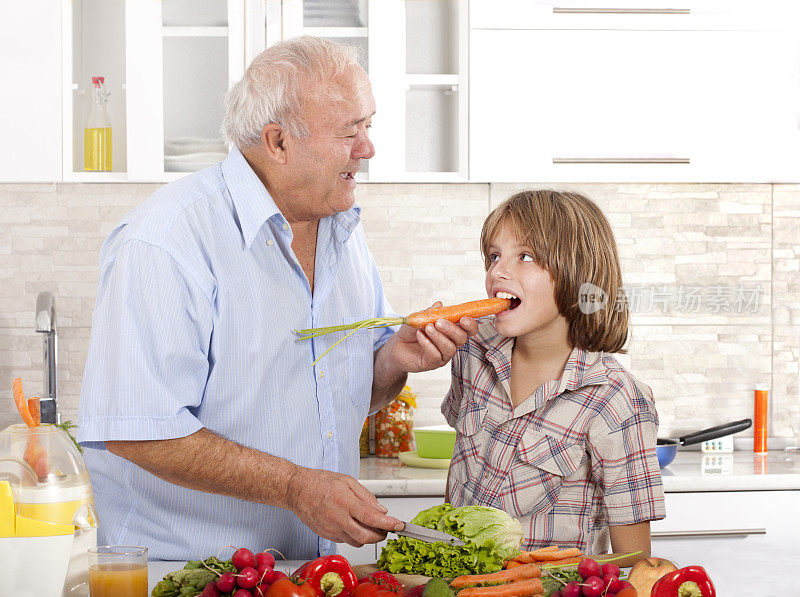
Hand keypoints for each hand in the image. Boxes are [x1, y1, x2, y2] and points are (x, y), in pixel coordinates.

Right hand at [286, 466, 402, 546]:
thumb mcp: (347, 481)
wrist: (297, 490)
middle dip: (381, 535)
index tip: (399, 525)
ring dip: (369, 537)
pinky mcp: (327, 535)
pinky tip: (355, 525)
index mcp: (345, 502)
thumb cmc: (320, 482)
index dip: (389, 524)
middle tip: (387, 528)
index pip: (372, 518)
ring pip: (357, 542)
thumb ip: (367, 497)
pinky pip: (347, 541)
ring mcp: (332, 529)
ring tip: (371, 525)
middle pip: (366, 537)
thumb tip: (382, 510)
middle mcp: (338, 519)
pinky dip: (356, 536)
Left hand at [387, 302, 478, 373]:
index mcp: (452, 331)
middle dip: (452, 329)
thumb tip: (439, 305)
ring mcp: (443, 355)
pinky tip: (419, 336)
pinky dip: (427, 344)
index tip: (463, 319)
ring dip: (438, 337)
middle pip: (462, 339)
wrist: (397, 345)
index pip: (468, 329)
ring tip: (427, 328)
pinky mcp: (432, 363)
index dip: (470, 325)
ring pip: (450, 348)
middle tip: (439, 322)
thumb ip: (430, 312)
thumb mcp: (420, 317)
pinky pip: (435, 355)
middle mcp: (451, 343)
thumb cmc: (412, 331)